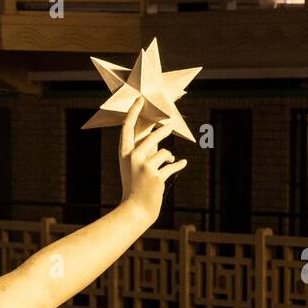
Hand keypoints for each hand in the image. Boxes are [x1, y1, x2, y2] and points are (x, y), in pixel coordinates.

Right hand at [118, 97, 187, 220]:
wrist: (136, 208)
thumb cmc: (136, 185)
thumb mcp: (135, 165)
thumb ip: (145, 149)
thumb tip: (160, 132)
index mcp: (124, 153)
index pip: (127, 128)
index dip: (133, 112)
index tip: (140, 99)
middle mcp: (132, 158)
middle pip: (152, 136)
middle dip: (163, 131)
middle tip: (170, 126)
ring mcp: (144, 167)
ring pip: (164, 152)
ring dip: (168, 158)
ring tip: (170, 161)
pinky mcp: (156, 176)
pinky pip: (172, 165)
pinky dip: (179, 164)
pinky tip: (183, 162)